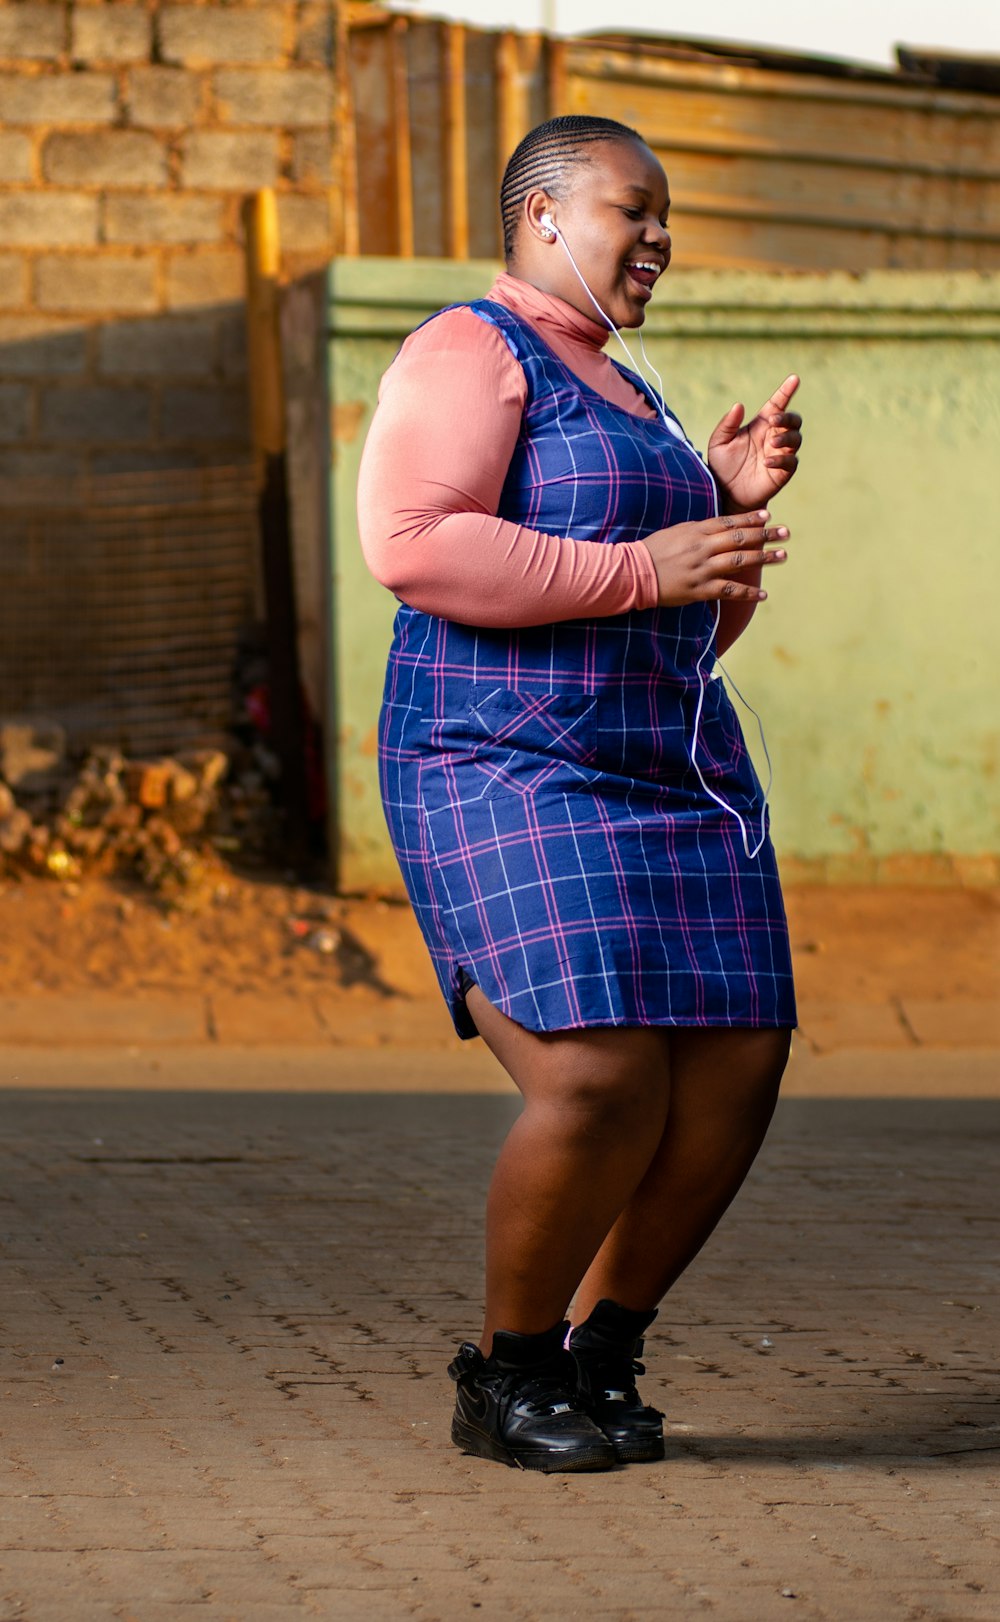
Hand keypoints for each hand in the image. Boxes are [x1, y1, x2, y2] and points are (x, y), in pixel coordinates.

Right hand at [642, 510, 788, 607]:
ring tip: (782, 556)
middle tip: (786, 533)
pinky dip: (747, 593)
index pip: (729, 522)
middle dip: (765, 535)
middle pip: (740, 539)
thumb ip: (698, 530)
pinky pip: (729, 591)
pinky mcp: (699, 589)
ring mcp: (702, 569)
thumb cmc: (652, 552)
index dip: (751, 519)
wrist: (633, 574)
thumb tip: (719, 527)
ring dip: (763, 558)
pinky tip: (763, 594)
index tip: (769, 517)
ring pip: (739, 562)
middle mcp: (702, 548)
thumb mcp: (675, 532)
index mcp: (696, 531)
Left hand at [707, 376, 801, 511]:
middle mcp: (773, 437)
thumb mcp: (719, 442)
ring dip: (786, 438)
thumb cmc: (722, 466)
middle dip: (787, 417)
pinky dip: (781, 460)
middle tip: (773, 421)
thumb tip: (738, 405)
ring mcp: (780, 454)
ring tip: (771, 443)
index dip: (786, 391)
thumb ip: (727, 424)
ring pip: (796, 439)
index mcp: (760, 425)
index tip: (794, 379)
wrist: (725, 494)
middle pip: (793, 420)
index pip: (777, 404)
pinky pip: (790, 462)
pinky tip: (767, 462)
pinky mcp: (782, 472)